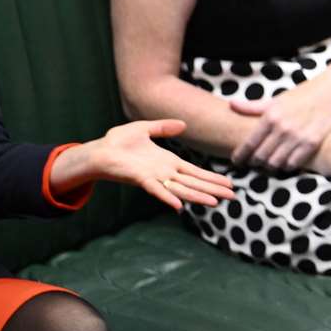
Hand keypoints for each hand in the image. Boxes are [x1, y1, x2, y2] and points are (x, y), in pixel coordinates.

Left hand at [52, 120, 235, 210]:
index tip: (228, 183)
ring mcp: (154, 178)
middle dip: (212, 189)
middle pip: (194, 182)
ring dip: (198, 196)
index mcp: (168, 162)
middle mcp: (165, 173)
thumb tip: (183, 125)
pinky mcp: (141, 180)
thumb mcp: (144, 128)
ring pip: (181, 189)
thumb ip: (163, 127)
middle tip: (232, 196)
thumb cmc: (118, 142)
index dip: (211, 177)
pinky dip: (168, 197)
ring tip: (215, 202)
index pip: (195, 171)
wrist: (98, 151)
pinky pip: (157, 190)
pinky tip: (179, 205)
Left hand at [229, 65, 330, 169]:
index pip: (249, 143)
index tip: (237, 161)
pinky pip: (293, 164)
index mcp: (270, 115)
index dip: (240, 156)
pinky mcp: (312, 143)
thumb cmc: (303, 94)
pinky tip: (285, 163)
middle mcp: (282, 128)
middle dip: (254, 162)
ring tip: (269, 164)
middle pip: (260, 156)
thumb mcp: (277, 99)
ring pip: (275, 163)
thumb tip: (231, 104)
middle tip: (254, 163)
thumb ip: (253, 106)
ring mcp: (297, 137)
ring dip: (270, 166)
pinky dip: (287, 166)